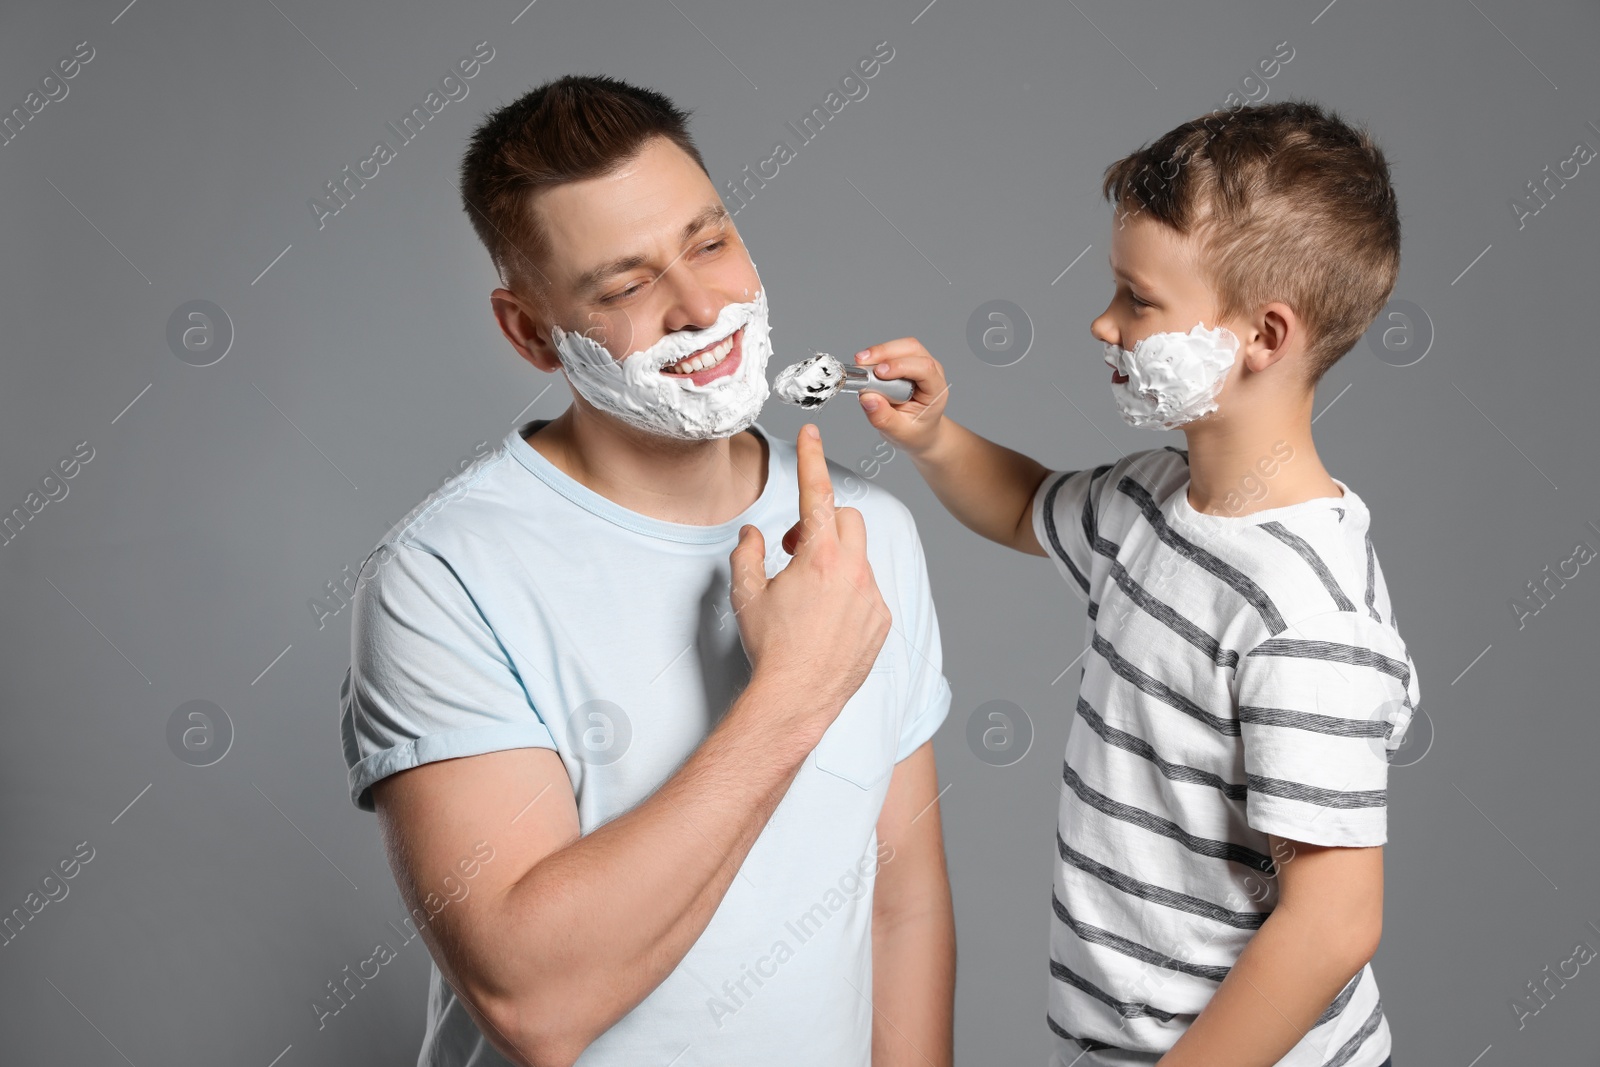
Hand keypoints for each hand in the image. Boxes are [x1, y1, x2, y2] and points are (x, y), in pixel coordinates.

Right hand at [728, 424, 892, 724]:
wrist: (797, 698)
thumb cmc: (770, 647)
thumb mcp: (747, 595)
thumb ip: (748, 554)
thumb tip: (753, 534)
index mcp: (818, 557)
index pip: (816, 493)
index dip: (811, 459)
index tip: (813, 433)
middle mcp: (852, 571)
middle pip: (848, 519)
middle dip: (824, 523)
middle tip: (796, 549)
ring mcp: (872, 597)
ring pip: (859, 556)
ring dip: (836, 561)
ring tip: (808, 593)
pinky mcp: (882, 621)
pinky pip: (869, 590)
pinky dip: (849, 592)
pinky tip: (825, 620)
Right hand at [852, 337, 950, 456]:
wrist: (920, 432)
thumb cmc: (914, 432)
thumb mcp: (900, 433)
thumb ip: (883, 418)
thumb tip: (867, 398)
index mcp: (936, 390)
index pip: (924, 368)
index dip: (900, 366)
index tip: (879, 373)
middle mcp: (932, 372)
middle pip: (912, 349)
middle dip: (885, 352)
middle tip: (862, 362)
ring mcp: (920, 364)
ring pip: (901, 346)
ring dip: (879, 351)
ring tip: (860, 362)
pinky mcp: (906, 362)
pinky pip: (892, 351)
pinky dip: (877, 355)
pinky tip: (865, 366)